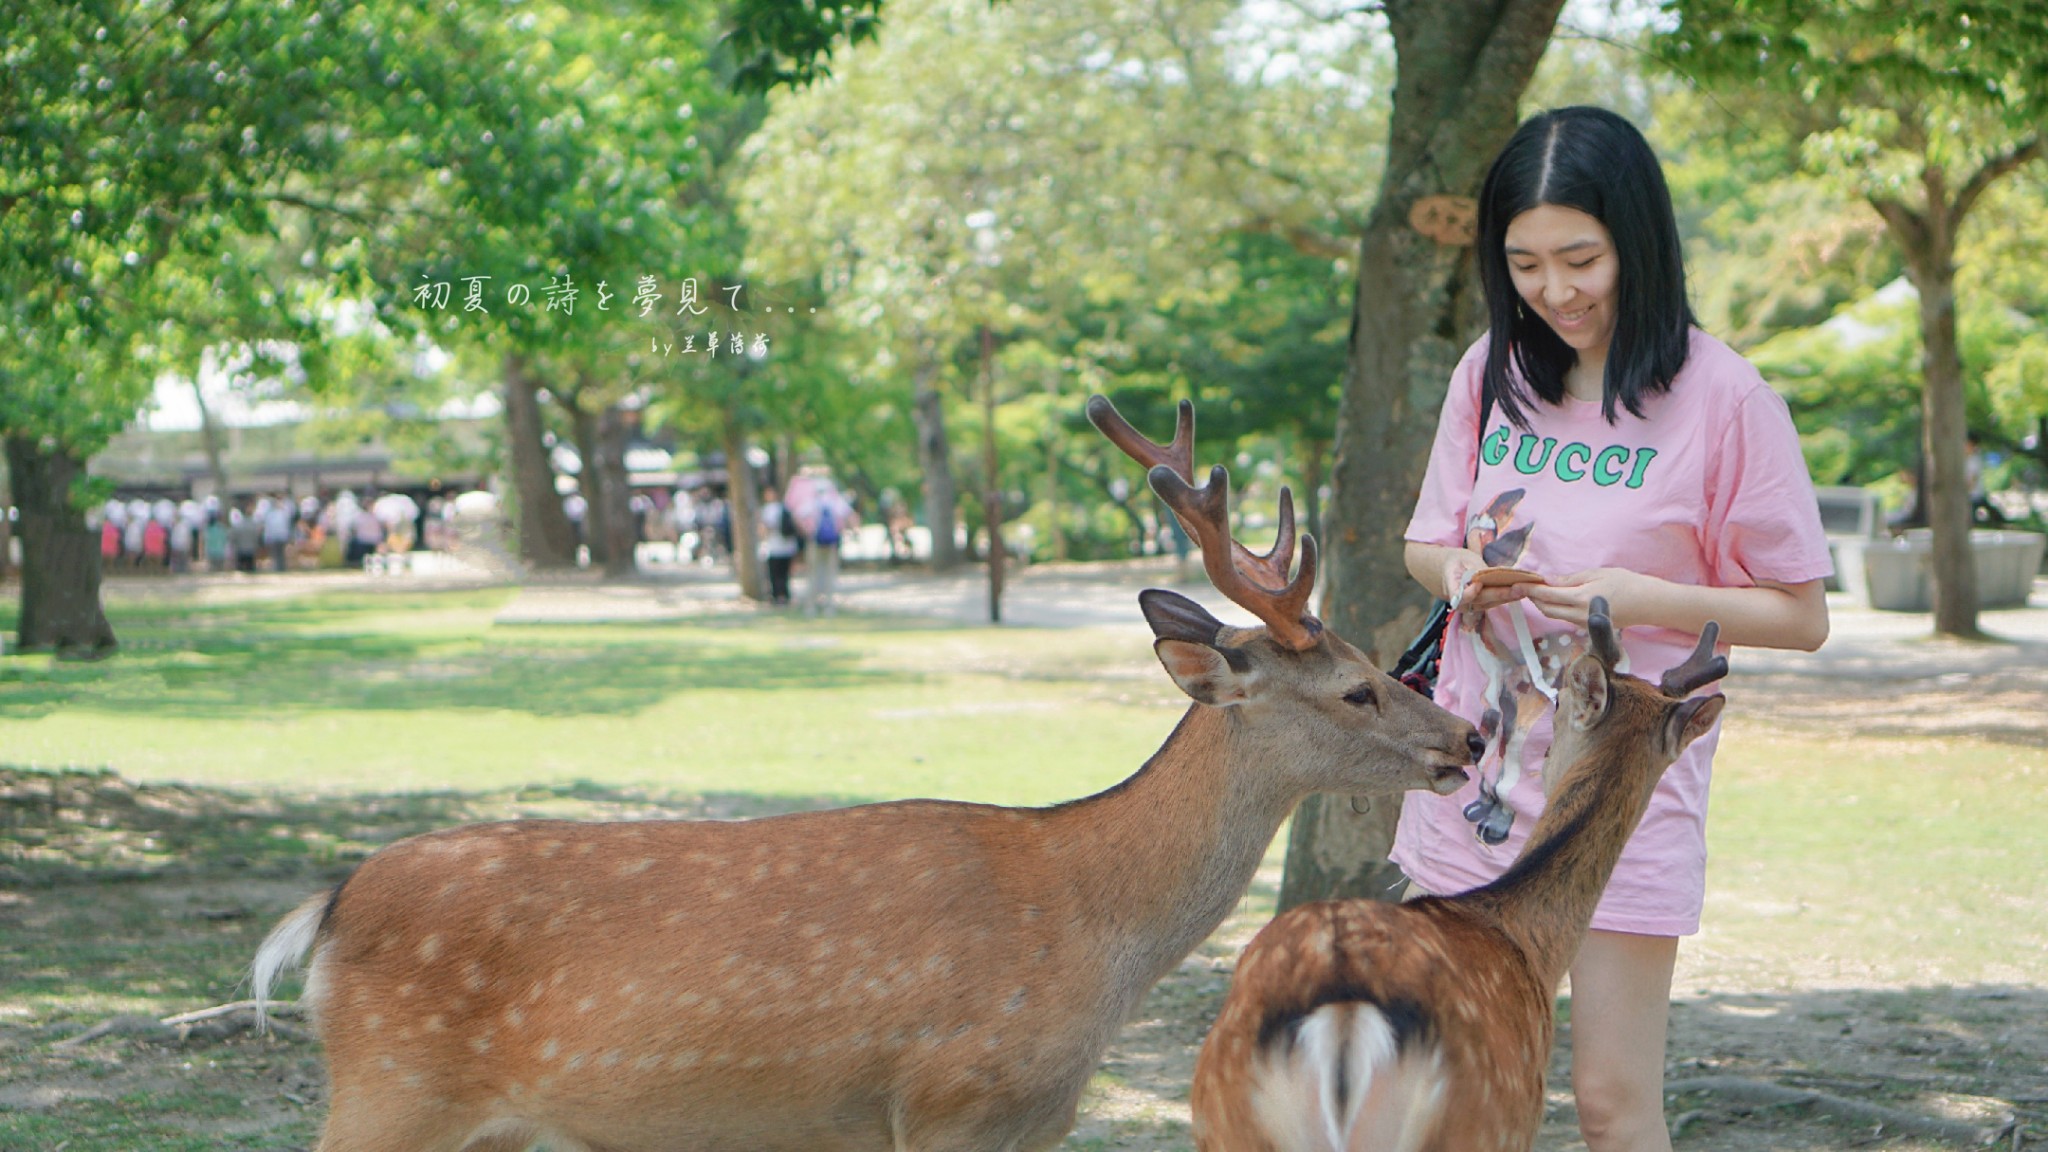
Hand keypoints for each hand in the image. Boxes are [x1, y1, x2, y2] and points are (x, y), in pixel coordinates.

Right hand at [1441, 550, 1530, 614]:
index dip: (1469, 592)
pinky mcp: (1475, 607)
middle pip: (1481, 599)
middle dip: (1500, 594)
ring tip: (1523, 590)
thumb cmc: (1453, 561)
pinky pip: (1490, 603)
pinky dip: (1503, 598)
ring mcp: (1467, 606)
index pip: (1459, 595)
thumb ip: (1476, 568)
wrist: (1440, 571)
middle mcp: (1459, 600)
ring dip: (1505, 598)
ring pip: (1488, 603)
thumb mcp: (1462, 558)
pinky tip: (1517, 593)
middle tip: (1517, 588)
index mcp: (1451, 585)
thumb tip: (1493, 575)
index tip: (1478, 584)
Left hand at [1521, 568, 1658, 628]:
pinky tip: (1554, 598)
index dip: (1529, 590)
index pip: (1546, 596)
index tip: (1516, 584)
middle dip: (1532, 598)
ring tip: (1535, 590)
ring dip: (1543, 604)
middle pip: (1545, 609)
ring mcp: (1582, 624)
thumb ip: (1570, 579)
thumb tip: (1548, 581)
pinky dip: (1555, 608)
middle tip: (1523, 586)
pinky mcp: (1587, 627)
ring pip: (1554, 615)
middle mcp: (1578, 615)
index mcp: (1580, 599)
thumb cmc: (1625, 583)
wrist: (1648, 604)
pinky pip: (1564, 618)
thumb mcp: (1597, 574)